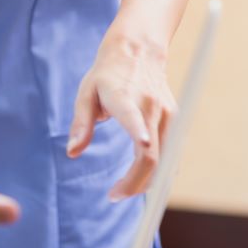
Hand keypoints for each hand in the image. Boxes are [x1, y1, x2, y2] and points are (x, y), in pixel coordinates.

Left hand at [66, 32, 176, 199]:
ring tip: (121, 191)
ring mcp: (166, 114)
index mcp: (123, 96)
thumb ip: (81, 124)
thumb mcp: (86, 93)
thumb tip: (72, 153)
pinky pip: (169, 154)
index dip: (137, 130)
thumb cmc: (106, 74)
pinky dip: (158, 171)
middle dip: (134, 183)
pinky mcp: (174, 120)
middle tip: (113, 196)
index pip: (132, 115)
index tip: (141, 142)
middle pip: (150, 154)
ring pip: (163, 160)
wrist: (138, 51)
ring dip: (146, 182)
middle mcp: (149, 106)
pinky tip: (141, 181)